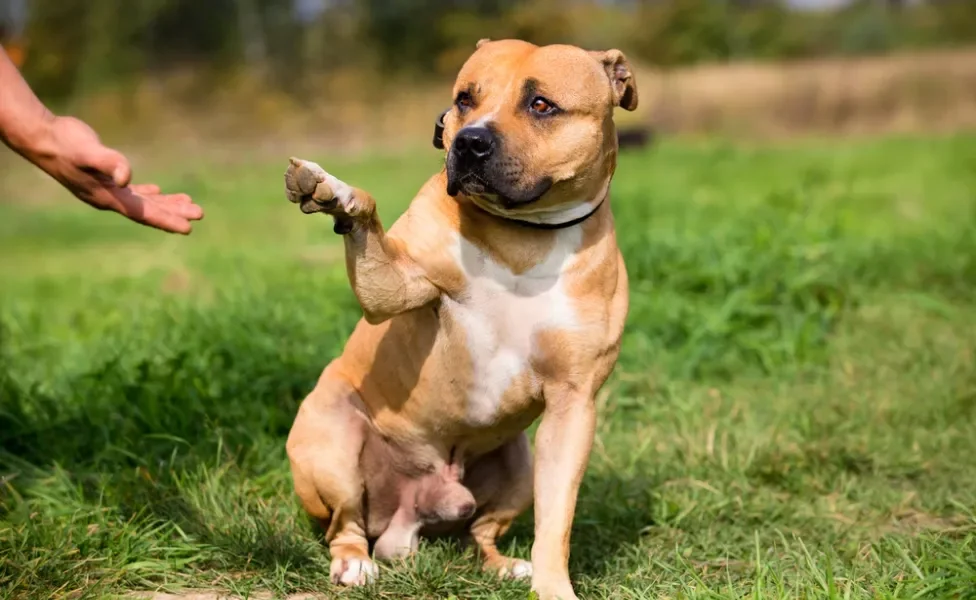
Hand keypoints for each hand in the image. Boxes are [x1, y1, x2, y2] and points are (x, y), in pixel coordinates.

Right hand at [23, 116, 203, 233]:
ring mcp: (105, 190)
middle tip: (200, 213)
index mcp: (108, 197)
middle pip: (148, 210)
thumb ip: (109, 162)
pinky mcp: (104, 179)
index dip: (167, 220)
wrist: (41, 138)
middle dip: (174, 212)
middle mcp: (109, 198)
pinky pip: (132, 191)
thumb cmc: (65, 143)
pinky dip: (147, 193)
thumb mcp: (89, 151)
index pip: (144, 213)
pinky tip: (157, 190)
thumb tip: (127, 177)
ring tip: (189, 204)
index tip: (189, 228)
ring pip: (143, 201)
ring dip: (166, 203)